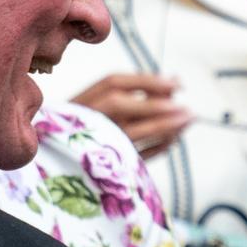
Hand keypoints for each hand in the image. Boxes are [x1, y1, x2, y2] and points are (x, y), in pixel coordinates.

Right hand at [71, 74, 191, 158]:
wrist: (58, 157)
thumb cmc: (85, 127)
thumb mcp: (100, 104)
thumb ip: (132, 93)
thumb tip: (174, 83)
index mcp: (83, 99)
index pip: (114, 82)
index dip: (147, 80)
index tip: (177, 83)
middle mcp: (85, 118)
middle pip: (121, 105)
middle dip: (157, 104)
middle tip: (187, 107)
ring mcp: (94, 142)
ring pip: (132, 132)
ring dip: (165, 126)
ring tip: (188, 120)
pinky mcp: (105, 165)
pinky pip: (136, 156)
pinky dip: (158, 147)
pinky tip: (173, 139)